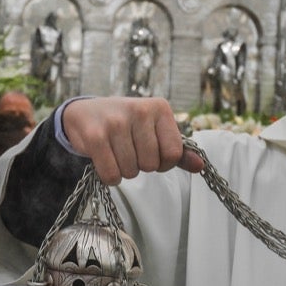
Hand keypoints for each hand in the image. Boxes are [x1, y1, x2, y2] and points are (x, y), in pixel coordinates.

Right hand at [61, 97, 204, 184]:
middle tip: (129, 151)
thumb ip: (177, 150)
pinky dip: (109, 177)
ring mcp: (116, 122)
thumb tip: (200, 167)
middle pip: (151, 165)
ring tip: (116, 153)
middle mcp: (139, 110)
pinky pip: (111, 174)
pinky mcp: (95, 135)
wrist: (85, 113)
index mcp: (160, 108)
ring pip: (131, 171)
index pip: (174, 153)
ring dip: (123, 171)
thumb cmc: (126, 125)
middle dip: (140, 166)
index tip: (151, 154)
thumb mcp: (154, 131)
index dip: (162, 163)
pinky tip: (105, 161)